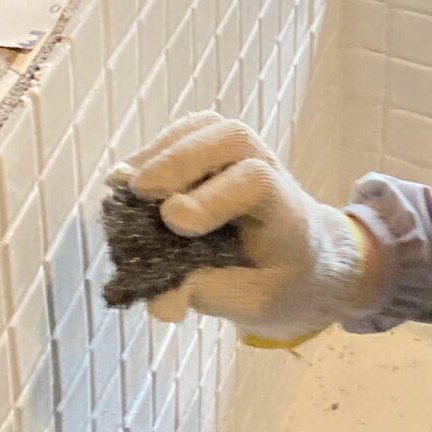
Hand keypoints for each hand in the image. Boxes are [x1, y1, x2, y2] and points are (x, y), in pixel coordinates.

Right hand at [116, 113, 382, 341]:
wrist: (307, 257)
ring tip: (124, 182)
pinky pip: (189, 133)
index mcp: (286, 213)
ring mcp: (245, 154)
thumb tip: (160, 303)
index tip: (174, 220)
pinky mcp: (219, 152)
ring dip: (161, 151)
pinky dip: (156, 150)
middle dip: (181, 160)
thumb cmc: (281, 281)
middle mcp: (270, 171)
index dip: (213, 197)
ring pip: (208, 128)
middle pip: (232, 138)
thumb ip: (211, 296)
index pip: (256, 182)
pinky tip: (129, 176)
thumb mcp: (256, 304)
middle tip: (140, 189)